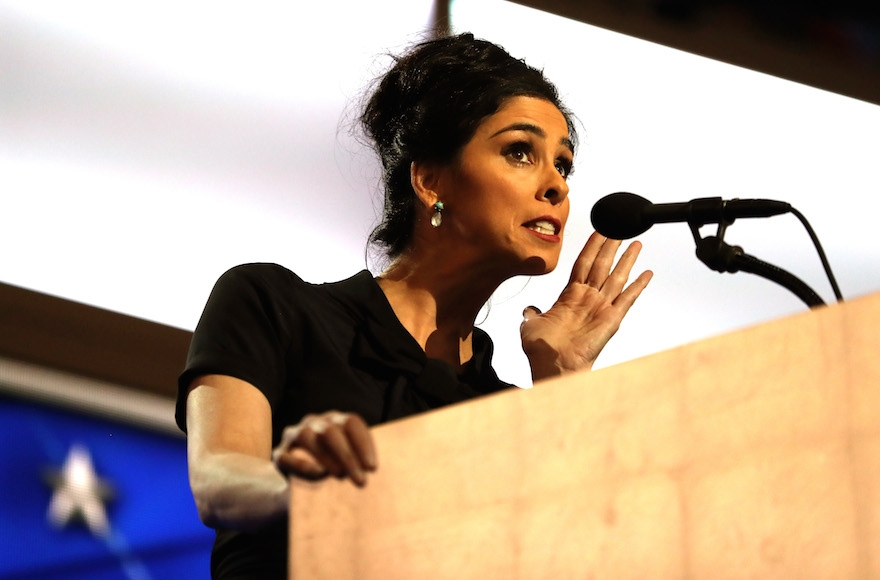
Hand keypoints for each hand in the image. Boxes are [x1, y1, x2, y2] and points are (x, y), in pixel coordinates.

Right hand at [271, 411, 376, 486]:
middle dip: (348, 456)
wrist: (294, 466)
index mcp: (333, 419)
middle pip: (331, 431)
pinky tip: (319, 474)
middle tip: (361, 481)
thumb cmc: (329, 460)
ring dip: (326, 457)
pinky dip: (302, 465)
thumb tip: (365, 468)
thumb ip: (356, 458)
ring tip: (341, 476)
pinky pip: (286, 455)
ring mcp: (294, 434)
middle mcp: (314, 421)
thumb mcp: (346, 457)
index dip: (364, 444)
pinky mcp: (279, 453)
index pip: (351, 422)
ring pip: (306, 437)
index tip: (372, 468)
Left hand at [521, 231, 651, 380]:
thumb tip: (529, 309)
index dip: (590, 247)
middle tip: (619, 228)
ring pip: (616, 276)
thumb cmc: (542, 350)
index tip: (598, 231)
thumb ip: (532, 313)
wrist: (553, 366)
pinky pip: (628, 299)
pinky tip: (648, 273)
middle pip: (602, 264)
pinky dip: (639, 286)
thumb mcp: (530, 325)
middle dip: (610, 245)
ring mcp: (601, 308)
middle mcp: (588, 299)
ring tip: (636, 242)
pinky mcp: (612, 320)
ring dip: (627, 259)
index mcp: (569, 296)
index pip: (583, 264)